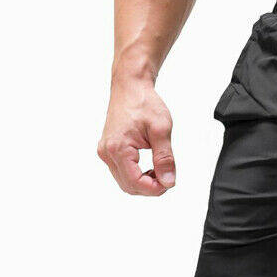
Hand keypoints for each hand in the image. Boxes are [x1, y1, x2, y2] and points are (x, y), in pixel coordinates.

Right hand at [97, 79, 175, 195]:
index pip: (135, 183)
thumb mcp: (161, 130)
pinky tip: (150, 168)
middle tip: (167, 177)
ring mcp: (106, 152)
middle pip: (129, 186)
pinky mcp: (109, 150)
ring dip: (144, 183)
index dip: (155, 189)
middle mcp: (107, 152)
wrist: (130, 87)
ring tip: (160, 170)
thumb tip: (168, 181)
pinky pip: (123, 173)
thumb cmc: (143, 102)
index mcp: (118, 148)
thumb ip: (165, 158)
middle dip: (150, 188)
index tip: (169, 182)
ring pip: (125, 182)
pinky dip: (137, 176)